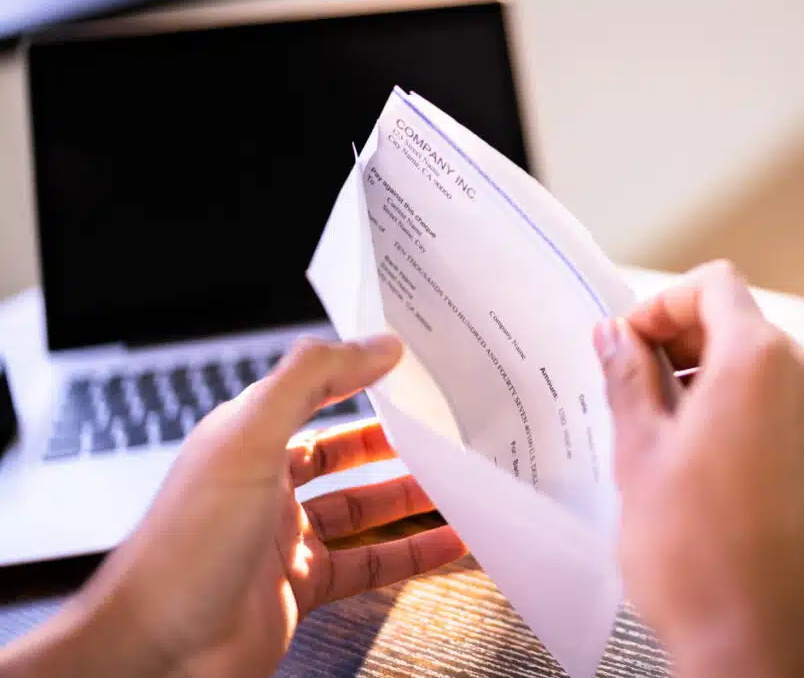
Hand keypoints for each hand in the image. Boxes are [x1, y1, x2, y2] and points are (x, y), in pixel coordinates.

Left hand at [2, 336, 464, 677]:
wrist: (160, 652)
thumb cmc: (186, 547)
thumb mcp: (250, 438)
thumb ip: (309, 380)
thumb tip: (374, 344)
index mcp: (246, 439)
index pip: (309, 393)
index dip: (355, 374)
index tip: (403, 364)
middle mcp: (264, 485)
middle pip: (339, 454)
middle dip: (389, 441)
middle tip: (435, 430)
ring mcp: (283, 539)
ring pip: (359, 510)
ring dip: (407, 497)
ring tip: (455, 483)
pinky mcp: (300, 587)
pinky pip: (367, 563)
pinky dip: (409, 555)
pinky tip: (443, 546)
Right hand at [593, 261, 803, 677]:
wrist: (760, 647)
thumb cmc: (695, 556)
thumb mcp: (640, 455)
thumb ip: (627, 380)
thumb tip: (612, 335)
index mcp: (761, 363)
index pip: (713, 286)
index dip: (661, 305)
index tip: (626, 344)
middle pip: (740, 322)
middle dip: (680, 342)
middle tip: (630, 385)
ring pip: (761, 367)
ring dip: (707, 379)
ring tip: (659, 430)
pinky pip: (782, 407)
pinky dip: (739, 410)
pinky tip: (699, 460)